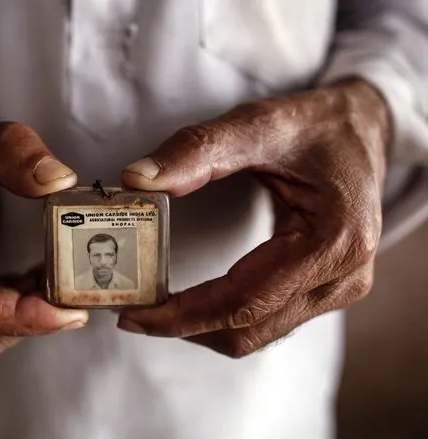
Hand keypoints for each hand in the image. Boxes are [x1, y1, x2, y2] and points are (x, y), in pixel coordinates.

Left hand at [118, 79, 389, 357]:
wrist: (363, 127)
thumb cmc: (319, 125)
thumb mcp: (259, 124)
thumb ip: (198, 150)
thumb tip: (137, 179)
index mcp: (335, 242)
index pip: (243, 300)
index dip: (183, 314)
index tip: (134, 314)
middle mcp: (344, 277)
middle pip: (248, 328)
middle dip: (184, 326)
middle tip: (131, 312)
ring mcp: (339, 289)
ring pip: (256, 333)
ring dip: (201, 328)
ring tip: (153, 309)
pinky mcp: (326, 288)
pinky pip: (267, 321)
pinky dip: (223, 319)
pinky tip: (191, 303)